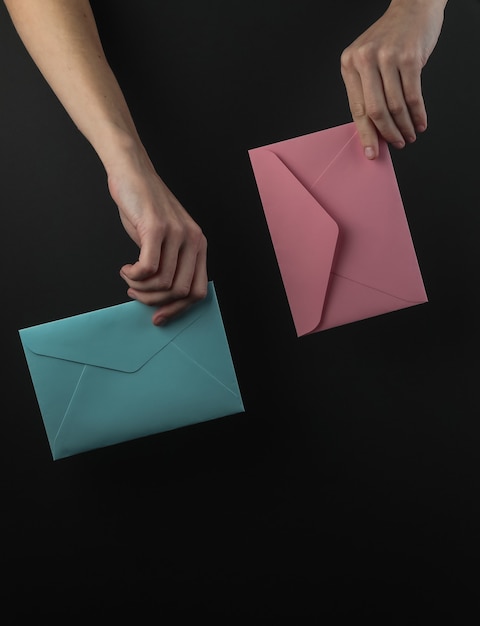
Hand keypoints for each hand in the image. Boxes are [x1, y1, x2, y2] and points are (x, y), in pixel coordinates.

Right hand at [107, 149, 207, 325]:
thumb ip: (170, 264)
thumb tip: (161, 298)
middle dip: (156, 301)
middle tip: (136, 294)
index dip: (177, 309)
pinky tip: (126, 269)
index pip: (197, 291)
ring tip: (129, 279)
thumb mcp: (166, 240)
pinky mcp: (156, 228)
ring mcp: (176, 234)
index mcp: (199, 245)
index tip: (158, 316)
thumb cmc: (145, 208)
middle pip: (181, 291)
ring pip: (163, 282)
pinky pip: (149, 268)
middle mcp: (193, 240)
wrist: (132, 173)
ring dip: (141, 288)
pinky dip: (134, 275)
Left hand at [340, 0, 446, 158]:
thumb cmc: (390, 38)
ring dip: (405, 126)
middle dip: (388, 134)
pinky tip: (420, 122)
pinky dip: (418, 113)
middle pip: (375, 111)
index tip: (371, 152)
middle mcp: (365, 60)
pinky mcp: (409, 57)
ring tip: (410, 135)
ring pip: (395, 106)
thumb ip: (367, 91)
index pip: (356, 109)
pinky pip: (413, 95)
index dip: (365, 134)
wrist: (413, 8)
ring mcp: (387, 57)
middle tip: (397, 144)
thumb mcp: (368, 60)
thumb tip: (373, 129)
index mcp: (349, 64)